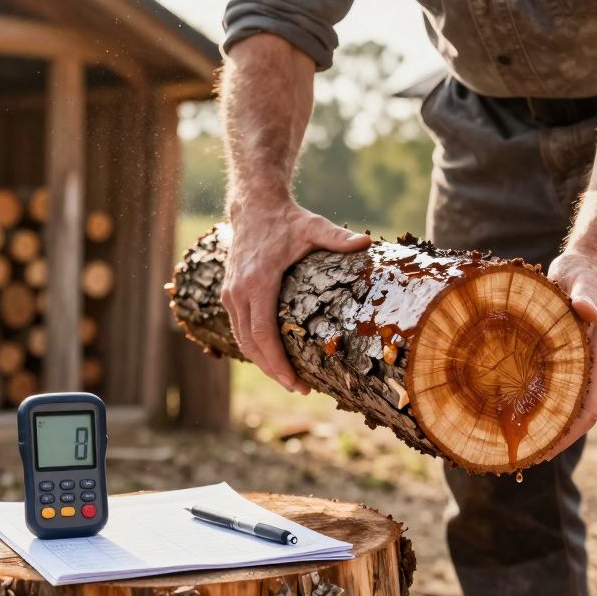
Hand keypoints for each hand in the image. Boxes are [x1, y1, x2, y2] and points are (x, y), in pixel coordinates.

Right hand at [222, 200, 371, 393]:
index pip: (263, 333)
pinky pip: (240, 329)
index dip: (277, 362)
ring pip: (242, 341)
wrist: (253, 206)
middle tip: (301, 389)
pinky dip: (255, 348)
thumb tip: (367, 241)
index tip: (295, 382)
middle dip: (274, 371)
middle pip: (251, 344)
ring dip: (263, 364)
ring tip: (290, 380)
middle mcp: (238, 292)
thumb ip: (338, 237)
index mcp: (257, 282)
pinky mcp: (229, 295)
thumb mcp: (313, 226)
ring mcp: (230, 295)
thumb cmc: (287, 219)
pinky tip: (275, 359)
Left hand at [539, 248, 596, 460]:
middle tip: (525, 457)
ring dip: (549, 428)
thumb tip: (586, 311)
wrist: (587, 267)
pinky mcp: (569, 361)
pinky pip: (558, 392)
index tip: (546, 449)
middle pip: (579, 416)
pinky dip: (543, 408)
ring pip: (568, 408)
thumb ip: (583, 295)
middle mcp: (594, 368)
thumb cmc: (584, 274)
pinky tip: (519, 413)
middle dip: (556, 439)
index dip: (569, 433)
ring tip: (518, 444)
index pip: (590, 407)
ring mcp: (583, 367)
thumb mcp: (582, 279)